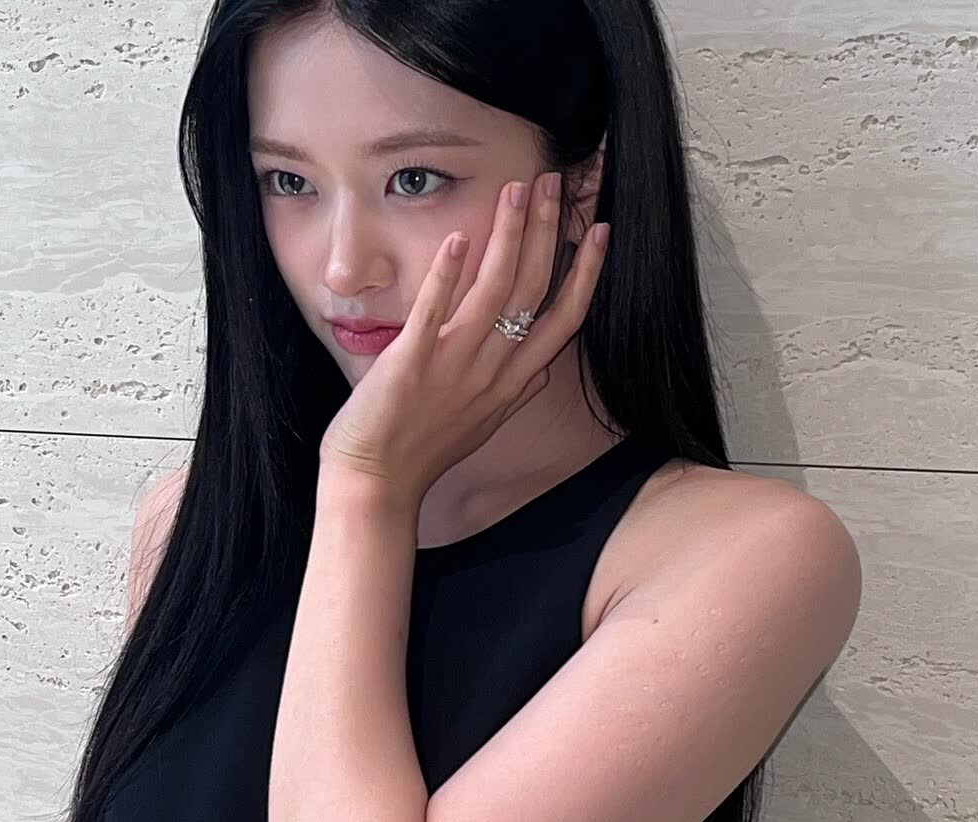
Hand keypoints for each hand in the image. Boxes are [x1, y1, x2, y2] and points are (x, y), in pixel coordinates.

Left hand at [318, 172, 611, 506]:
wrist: (376, 484)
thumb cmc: (421, 453)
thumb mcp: (484, 425)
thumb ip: (515, 392)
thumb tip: (544, 370)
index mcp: (510, 383)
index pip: (565, 320)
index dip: (586, 273)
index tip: (602, 231)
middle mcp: (491, 371)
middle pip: (534, 290)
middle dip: (549, 232)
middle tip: (555, 182)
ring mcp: (453, 367)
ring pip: (495, 291)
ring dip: (509, 236)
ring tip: (517, 190)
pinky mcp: (412, 365)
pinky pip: (434, 313)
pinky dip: (446, 276)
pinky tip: (457, 238)